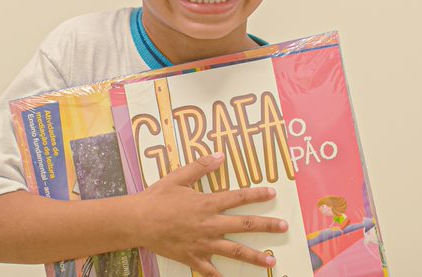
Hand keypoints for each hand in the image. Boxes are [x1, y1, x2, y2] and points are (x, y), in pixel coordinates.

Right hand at [137, 153, 286, 276]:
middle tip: (284, 227)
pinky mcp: (192, 258)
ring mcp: (202, 243)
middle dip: (267, 226)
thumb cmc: (157, 197)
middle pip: (244, 225)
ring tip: (271, 262)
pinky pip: (209, 270)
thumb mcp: (178, 177)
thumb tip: (220, 156)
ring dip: (255, 257)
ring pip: (234, 251)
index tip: (273, 194)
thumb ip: (200, 166)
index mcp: (207, 203)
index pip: (239, 197)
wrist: (137, 221)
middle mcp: (210, 224)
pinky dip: (219, 276)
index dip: (257, 195)